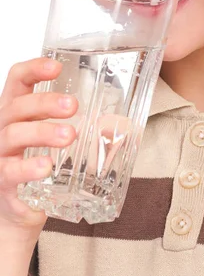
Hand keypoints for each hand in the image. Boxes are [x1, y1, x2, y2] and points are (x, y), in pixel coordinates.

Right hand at [0, 58, 77, 239]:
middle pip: (17, 106)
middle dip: (45, 103)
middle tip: (73, 106)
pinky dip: (28, 168)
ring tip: (69, 135)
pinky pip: (10, 172)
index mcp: (16, 112)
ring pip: (14, 135)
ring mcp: (0, 155)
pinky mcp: (2, 182)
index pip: (18, 80)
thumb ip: (71, 123)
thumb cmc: (34, 164)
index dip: (34, 69)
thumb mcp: (48, 136)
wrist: (17, 209)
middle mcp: (3, 129)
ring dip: (43, 132)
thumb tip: (120, 117)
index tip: (57, 67)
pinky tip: (46, 167)